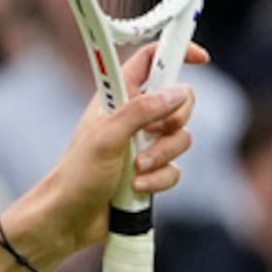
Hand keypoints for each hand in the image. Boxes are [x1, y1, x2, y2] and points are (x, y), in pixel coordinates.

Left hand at [0, 41, 202, 266]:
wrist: (68, 218)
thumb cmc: (77, 173)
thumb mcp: (108, 136)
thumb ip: (142, 111)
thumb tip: (180, 91)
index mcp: (117, 97)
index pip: (150, 61)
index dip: (175, 53)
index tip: (203, 58)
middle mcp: (133, 117)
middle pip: (178, 101)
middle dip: (175, 120)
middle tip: (156, 132)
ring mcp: (143, 144)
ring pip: (180, 138)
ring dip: (162, 156)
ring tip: (136, 169)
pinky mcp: (150, 171)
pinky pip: (174, 169)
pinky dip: (160, 179)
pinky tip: (138, 188)